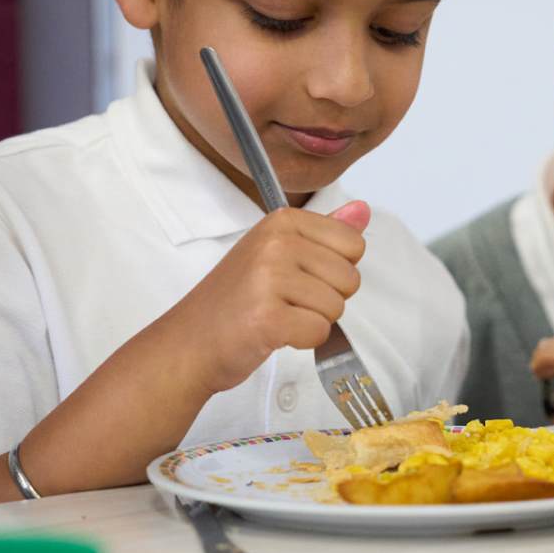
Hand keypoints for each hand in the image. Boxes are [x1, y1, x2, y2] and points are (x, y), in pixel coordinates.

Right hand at [171, 201, 368, 394]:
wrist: (190, 342)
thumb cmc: (234, 301)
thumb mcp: (277, 253)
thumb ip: (324, 232)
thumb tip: (362, 210)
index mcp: (282, 221)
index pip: (353, 243)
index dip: (334, 269)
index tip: (300, 276)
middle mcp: (276, 243)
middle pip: (350, 278)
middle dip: (326, 299)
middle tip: (285, 301)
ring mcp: (270, 278)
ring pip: (336, 308)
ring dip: (312, 321)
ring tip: (277, 315)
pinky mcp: (268, 317)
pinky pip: (319, 332)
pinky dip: (302, 341)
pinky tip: (274, 333)